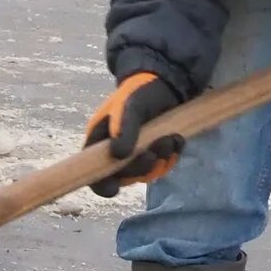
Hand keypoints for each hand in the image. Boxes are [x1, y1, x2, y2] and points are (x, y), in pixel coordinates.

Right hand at [84, 72, 183, 196]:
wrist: (165, 83)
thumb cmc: (139, 91)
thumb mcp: (129, 106)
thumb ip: (124, 129)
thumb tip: (118, 155)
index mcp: (100, 141)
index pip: (93, 171)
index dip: (100, 183)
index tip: (114, 187)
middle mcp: (116, 152)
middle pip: (123, 176)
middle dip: (140, 168)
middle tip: (153, 154)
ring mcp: (137, 154)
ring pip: (146, 173)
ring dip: (160, 161)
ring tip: (171, 140)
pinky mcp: (156, 153)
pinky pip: (162, 166)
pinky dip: (171, 156)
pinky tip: (177, 141)